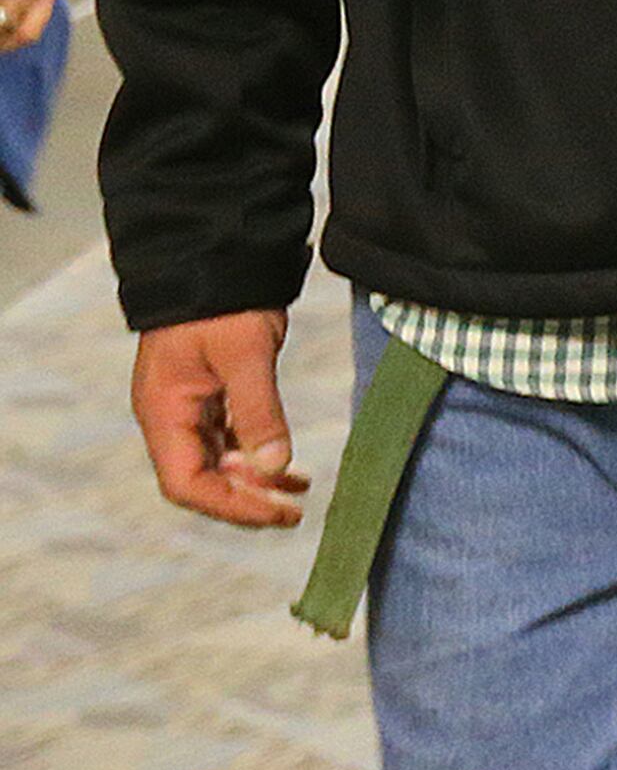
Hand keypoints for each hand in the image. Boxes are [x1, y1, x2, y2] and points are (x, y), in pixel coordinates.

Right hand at [132, 310, 305, 527]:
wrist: (216, 256)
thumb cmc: (222, 301)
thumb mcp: (245, 354)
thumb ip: (259, 412)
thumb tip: (276, 468)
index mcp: (164, 412)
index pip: (186, 483)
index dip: (230, 505)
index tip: (275, 514)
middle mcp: (169, 416)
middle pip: (200, 479)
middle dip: (244, 499)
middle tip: (292, 512)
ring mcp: (187, 406)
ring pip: (216, 462)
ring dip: (254, 481)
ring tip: (297, 494)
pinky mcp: (208, 395)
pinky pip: (227, 440)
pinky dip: (256, 455)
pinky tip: (288, 468)